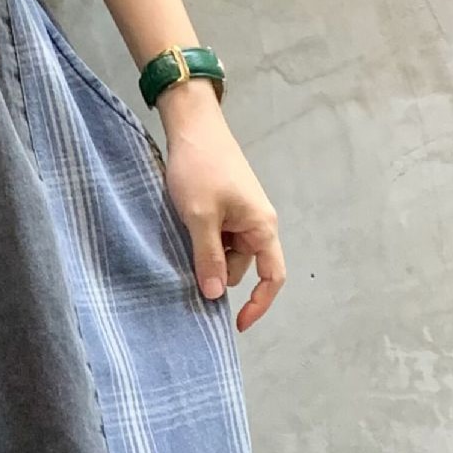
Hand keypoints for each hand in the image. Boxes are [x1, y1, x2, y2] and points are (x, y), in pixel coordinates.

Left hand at [157, 78, 284, 331]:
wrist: (192, 127)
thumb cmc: (199, 168)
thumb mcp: (199, 218)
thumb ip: (209, 258)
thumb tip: (216, 296)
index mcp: (262, 226)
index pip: (272, 276)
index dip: (259, 304)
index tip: (237, 325)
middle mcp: (257, 223)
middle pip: (242, 268)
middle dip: (217, 274)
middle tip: (184, 266)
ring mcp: (240, 216)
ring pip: (225, 255)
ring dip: (205, 258)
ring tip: (180, 239)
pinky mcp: (224, 210)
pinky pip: (216, 239)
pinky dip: (201, 244)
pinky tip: (181, 233)